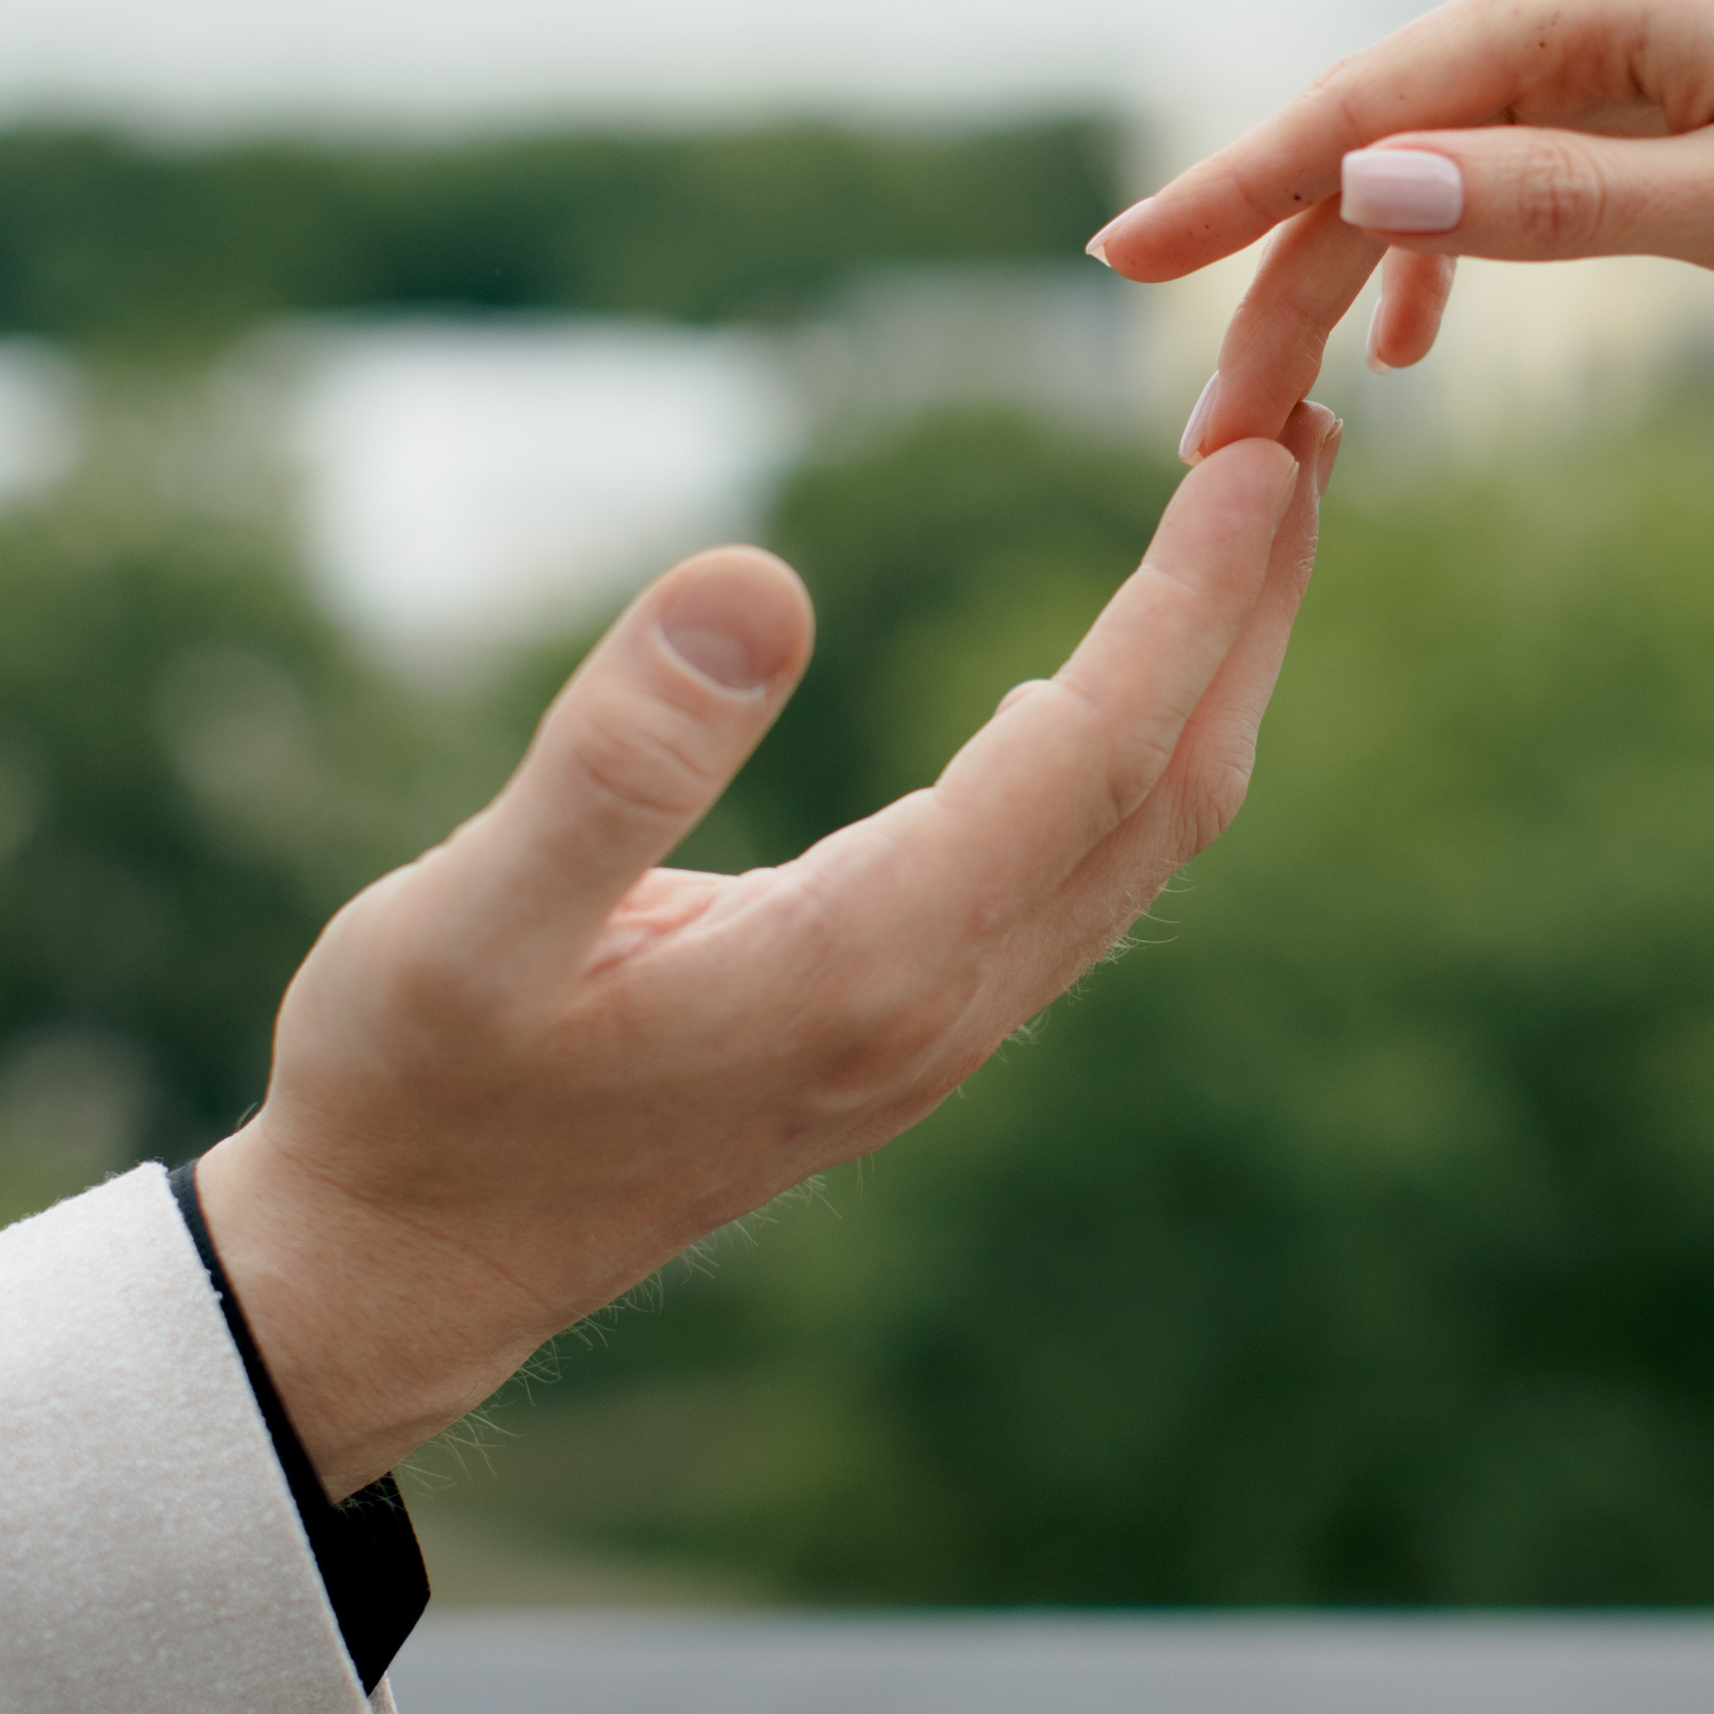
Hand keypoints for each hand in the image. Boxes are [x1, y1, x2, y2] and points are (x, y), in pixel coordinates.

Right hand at [199, 406, 1338, 1498]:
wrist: (403, 1276)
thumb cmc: (413, 1094)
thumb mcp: (457, 924)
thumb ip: (609, 764)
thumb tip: (758, 579)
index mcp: (860, 970)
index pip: (1086, 758)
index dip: (1186, 602)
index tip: (1264, 459)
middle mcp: (938, 1007)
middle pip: (1166, 795)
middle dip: (1250, 615)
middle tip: (1309, 438)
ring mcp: (937, 1030)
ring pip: (1135, 840)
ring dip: (1210, 676)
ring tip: (1246, 525)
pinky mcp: (906, 1028)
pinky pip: (1073, 873)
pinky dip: (1129, 749)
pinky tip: (1097, 680)